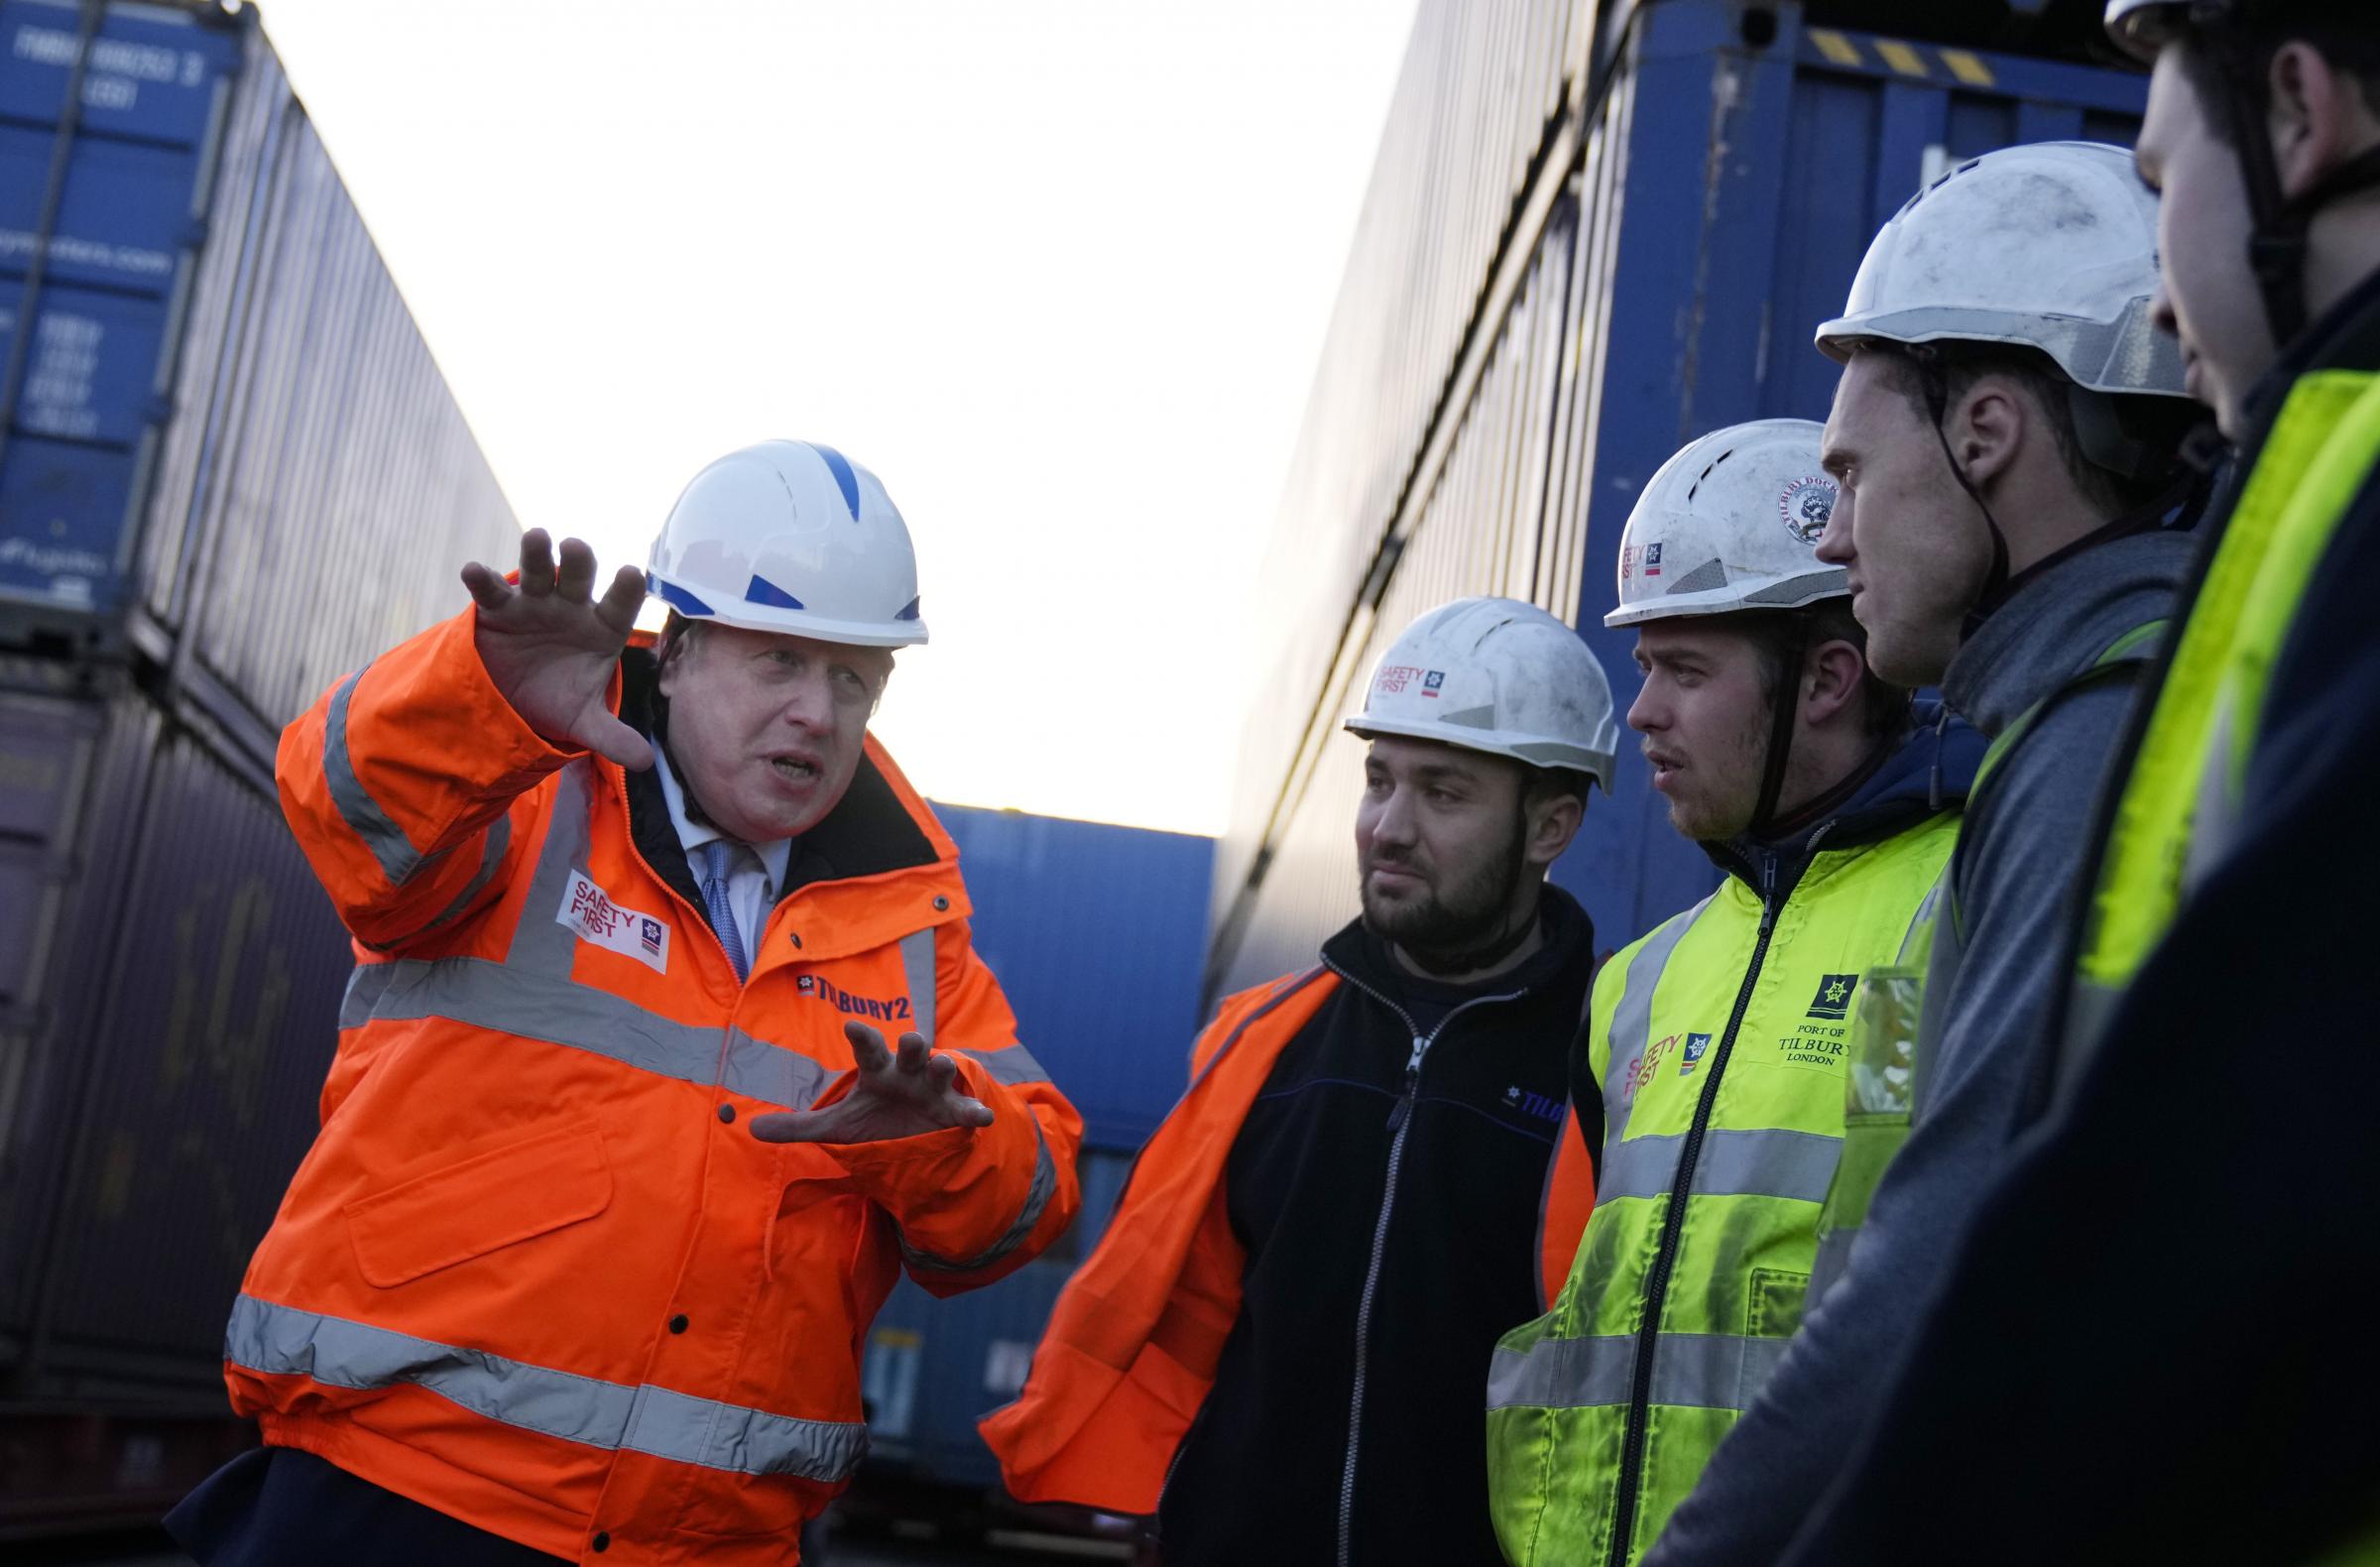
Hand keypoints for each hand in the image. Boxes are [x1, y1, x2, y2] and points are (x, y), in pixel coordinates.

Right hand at [462, 529, 652, 768]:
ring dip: (536, 556)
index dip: (626, 591)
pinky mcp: (499, 608)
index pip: (619, 607)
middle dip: (578, 563)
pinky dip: (481, 579)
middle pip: (577, 579)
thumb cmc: (559, 699)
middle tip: (577, 546)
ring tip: (537, 537)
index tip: (633, 573)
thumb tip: (644, 762)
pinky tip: (472, 570)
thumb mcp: (583, 721)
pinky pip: (491, 591)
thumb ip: (612, 736)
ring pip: (538, 573)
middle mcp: (571, 607)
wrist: (514, 700)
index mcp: (602, 628)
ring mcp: (535, 603)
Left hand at [749, 1021, 993, 1144]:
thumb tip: (750, 1129)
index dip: (862, 1037)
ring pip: (941, 1069)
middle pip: (910, 1050)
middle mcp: (907, 1072)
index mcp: (878, 1071)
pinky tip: (982, 1116)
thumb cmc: (876, 1120)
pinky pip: (966, 1109)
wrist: (915, 1137)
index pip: (868, 1048)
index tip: (850, 1026)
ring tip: (943, 1064)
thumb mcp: (837, 1126)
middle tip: (910, 1040)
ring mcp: (933, 1090)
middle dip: (912, 1043)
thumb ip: (798, 1126)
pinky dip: (975, 1111)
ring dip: (944, 1065)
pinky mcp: (954, 1112)